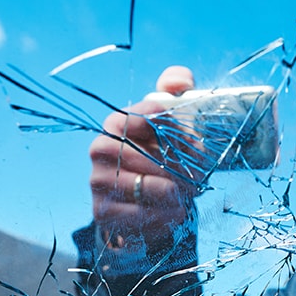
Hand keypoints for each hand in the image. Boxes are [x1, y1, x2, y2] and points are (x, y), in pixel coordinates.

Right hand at [89, 66, 198, 248]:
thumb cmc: (161, 156)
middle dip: (180, 168)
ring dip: (176, 192)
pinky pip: (142, 214)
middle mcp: (101, 148)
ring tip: (186, 193)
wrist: (146, 201)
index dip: (178, 132)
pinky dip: (165, 215)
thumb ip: (177, 92)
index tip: (193, 143)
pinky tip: (174, 211)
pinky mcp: (103, 211)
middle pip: (149, 155)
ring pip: (147, 186)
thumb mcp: (172, 123)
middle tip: (197, 177)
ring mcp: (98, 180)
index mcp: (117, 122)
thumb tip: (182, 80)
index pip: (149, 116)